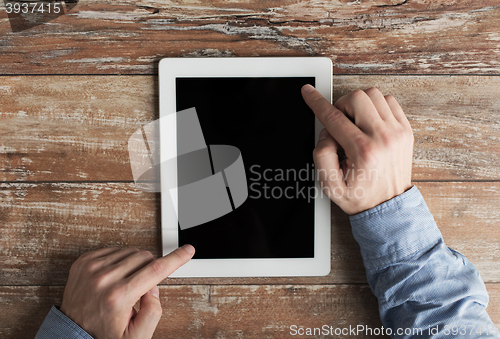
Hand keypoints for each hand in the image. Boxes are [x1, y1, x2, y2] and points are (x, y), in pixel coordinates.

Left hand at [60, 245, 194, 338]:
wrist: (72, 334)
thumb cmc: (104, 336)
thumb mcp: (136, 336)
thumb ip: (152, 312)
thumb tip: (153, 286)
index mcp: (118, 297)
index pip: (155, 270)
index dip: (176, 259)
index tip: (188, 250)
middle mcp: (103, 279)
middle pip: (144, 257)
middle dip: (150, 269)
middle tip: (141, 289)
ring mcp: (91, 268)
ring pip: (130, 252)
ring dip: (135, 265)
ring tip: (126, 284)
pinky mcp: (83, 262)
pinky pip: (114, 250)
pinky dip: (120, 261)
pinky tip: (115, 277)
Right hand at [301, 85, 413, 214]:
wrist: (389, 206)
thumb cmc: (361, 196)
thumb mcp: (330, 186)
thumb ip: (321, 157)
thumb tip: (326, 134)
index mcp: (363, 151)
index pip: (334, 118)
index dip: (317, 103)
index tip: (308, 92)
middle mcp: (383, 138)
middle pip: (357, 98)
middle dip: (341, 106)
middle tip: (340, 123)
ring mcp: (398, 132)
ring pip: (374, 95)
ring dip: (359, 104)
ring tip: (355, 122)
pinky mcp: (406, 130)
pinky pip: (390, 101)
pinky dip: (376, 106)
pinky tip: (369, 122)